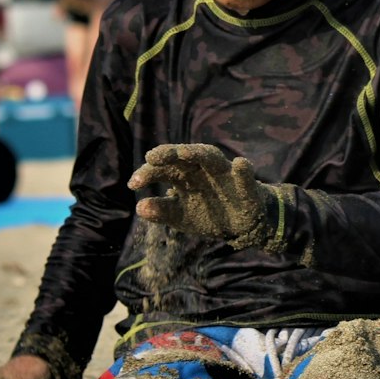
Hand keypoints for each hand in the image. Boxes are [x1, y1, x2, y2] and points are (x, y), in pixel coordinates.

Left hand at [129, 143, 284, 250]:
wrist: (240, 224)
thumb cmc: (207, 214)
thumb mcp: (180, 216)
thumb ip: (162, 211)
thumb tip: (139, 207)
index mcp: (184, 176)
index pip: (163, 168)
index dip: (148, 173)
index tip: (133, 184)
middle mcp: (202, 169)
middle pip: (184, 157)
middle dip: (169, 154)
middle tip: (151, 158)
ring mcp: (224, 173)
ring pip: (211, 158)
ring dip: (199, 154)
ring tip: (185, 153)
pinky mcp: (246, 184)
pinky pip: (245, 175)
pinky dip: (243, 170)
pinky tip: (239, 164)